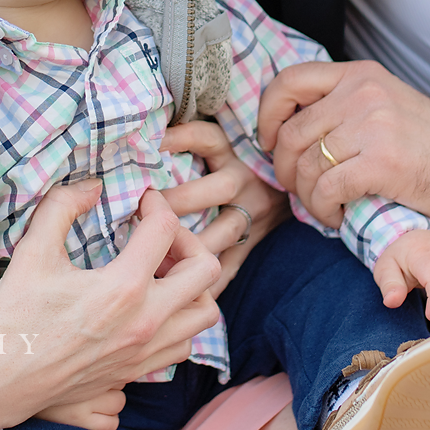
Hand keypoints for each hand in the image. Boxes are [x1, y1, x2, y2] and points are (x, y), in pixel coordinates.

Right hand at [0, 181, 219, 428]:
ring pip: (204, 315)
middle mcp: (145, 322)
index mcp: (123, 288)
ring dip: (190, 287)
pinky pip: (183, 345)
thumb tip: (92, 186)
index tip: (141, 202)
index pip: (165, 228)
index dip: (155, 203)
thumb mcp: (32, 252)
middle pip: (206, 271)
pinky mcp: (137, 372)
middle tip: (159, 237)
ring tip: (160, 273)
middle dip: (189, 242)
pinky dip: (178, 322)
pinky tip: (149, 309)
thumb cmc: (14, 317)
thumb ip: (61, 207)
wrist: (0, 383)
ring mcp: (145, 352)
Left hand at [158, 119, 288, 295]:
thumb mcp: (217, 144)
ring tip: (156, 255)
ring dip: (192, 243)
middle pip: (219, 188)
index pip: (207, 138)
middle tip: (143, 209)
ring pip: (225, 231)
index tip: (149, 144)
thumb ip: (184, 140)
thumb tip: (136, 136)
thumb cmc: (230, 164)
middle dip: (180, 199)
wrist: (293, 183)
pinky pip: (231, 266)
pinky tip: (182, 292)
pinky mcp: (251, 243)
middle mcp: (244, 181)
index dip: (179, 138)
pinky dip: (209, 280)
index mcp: (231, 153)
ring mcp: (251, 214)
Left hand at [259, 59, 429, 230]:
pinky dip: (323, 211)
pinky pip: (325, 190)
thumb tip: (291, 130)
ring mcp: (373, 125)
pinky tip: (338, 218)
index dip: (268, 114)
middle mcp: (363, 94)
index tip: (268, 141)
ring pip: (305, 165)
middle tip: (298, 190)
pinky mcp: (381, 163)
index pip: (289, 81)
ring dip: (305, 197)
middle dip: (284, 169)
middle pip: (290, 132)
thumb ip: (346, 107)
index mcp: (361, 76)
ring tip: (323, 208)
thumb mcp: (389, 106)